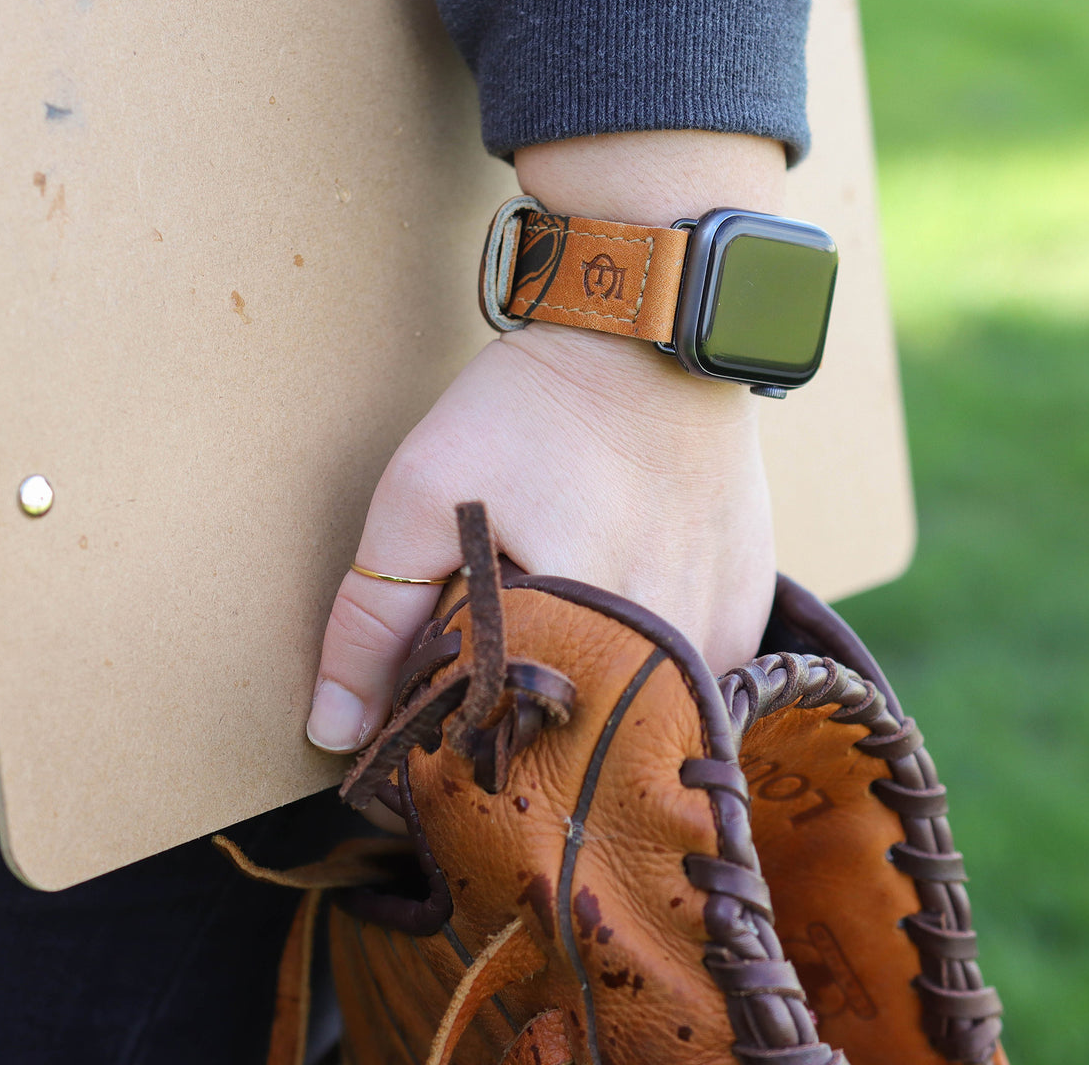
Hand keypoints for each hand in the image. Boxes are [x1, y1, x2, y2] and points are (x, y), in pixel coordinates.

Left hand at [307, 130, 785, 752]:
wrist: (651, 331)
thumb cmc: (531, 408)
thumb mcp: (421, 494)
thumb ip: (372, 620)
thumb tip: (336, 732)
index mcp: (586, 631)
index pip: (514, 757)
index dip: (469, 752)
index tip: (445, 728)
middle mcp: (671, 649)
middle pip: (588, 747)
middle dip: (537, 735)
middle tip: (503, 671)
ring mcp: (725, 630)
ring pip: (647, 718)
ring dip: (601, 704)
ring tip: (565, 639)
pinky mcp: (752, 607)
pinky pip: (697, 680)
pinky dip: (652, 671)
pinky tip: (622, 621)